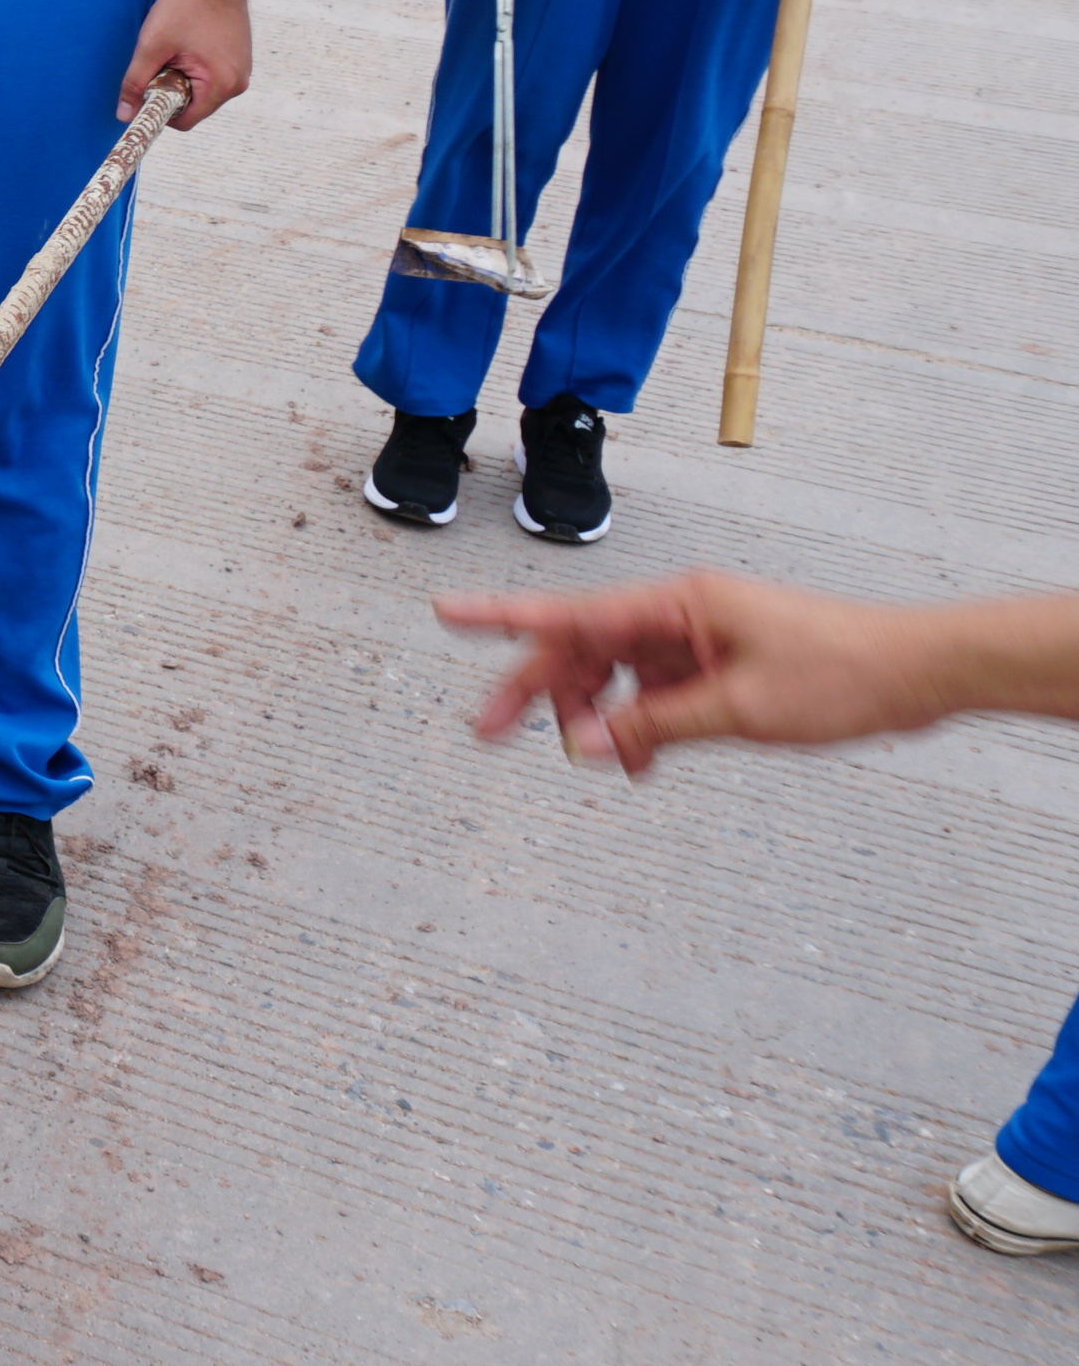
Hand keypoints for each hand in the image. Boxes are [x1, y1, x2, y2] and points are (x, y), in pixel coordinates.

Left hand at [121, 0, 248, 125]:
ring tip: (176, 50)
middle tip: (161, 62)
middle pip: (194, 108)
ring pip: (201, 92)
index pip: (184, 121)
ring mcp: (242, 71)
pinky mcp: (239, 60)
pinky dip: (195, 69)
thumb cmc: (185, 8)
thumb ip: (136, 83)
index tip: (146, 90)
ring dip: (182, 79)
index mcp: (221, 85)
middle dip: (171, 92)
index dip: (160, 111)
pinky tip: (188, 45)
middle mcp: (238, 83)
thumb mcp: (152, 47)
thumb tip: (123, 115)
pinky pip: (211, 78)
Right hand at [446, 572, 948, 774]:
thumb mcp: (740, 711)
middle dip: (537, 691)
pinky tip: (639, 762)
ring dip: (597, 718)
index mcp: (678, 604)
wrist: (920, 671)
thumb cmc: (844, 672)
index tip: (446, 614)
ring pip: (616, 676)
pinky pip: (656, 695)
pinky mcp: (719, 665)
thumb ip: (656, 727)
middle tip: (486, 731)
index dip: (502, 617)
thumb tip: (589, 745)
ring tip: (596, 762)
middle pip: (582, 650)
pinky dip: (640, 726)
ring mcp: (698, 639)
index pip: (571, 613)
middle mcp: (679, 614)